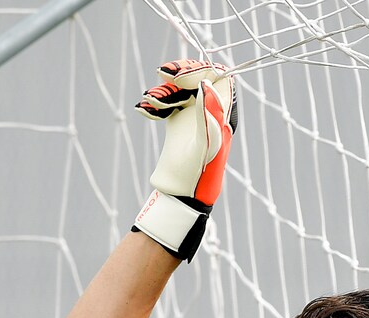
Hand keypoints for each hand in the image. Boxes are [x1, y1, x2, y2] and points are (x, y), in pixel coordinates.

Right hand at [132, 59, 237, 261]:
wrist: (180, 196)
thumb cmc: (199, 175)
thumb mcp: (206, 145)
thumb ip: (208, 114)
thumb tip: (206, 83)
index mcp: (224, 114)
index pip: (218, 78)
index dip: (199, 69)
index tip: (177, 75)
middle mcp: (210, 112)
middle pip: (198, 77)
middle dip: (178, 73)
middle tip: (162, 74)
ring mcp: (193, 116)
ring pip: (180, 87)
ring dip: (163, 89)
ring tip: (150, 101)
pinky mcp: (177, 123)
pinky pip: (167, 101)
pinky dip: (155, 101)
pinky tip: (145, 109)